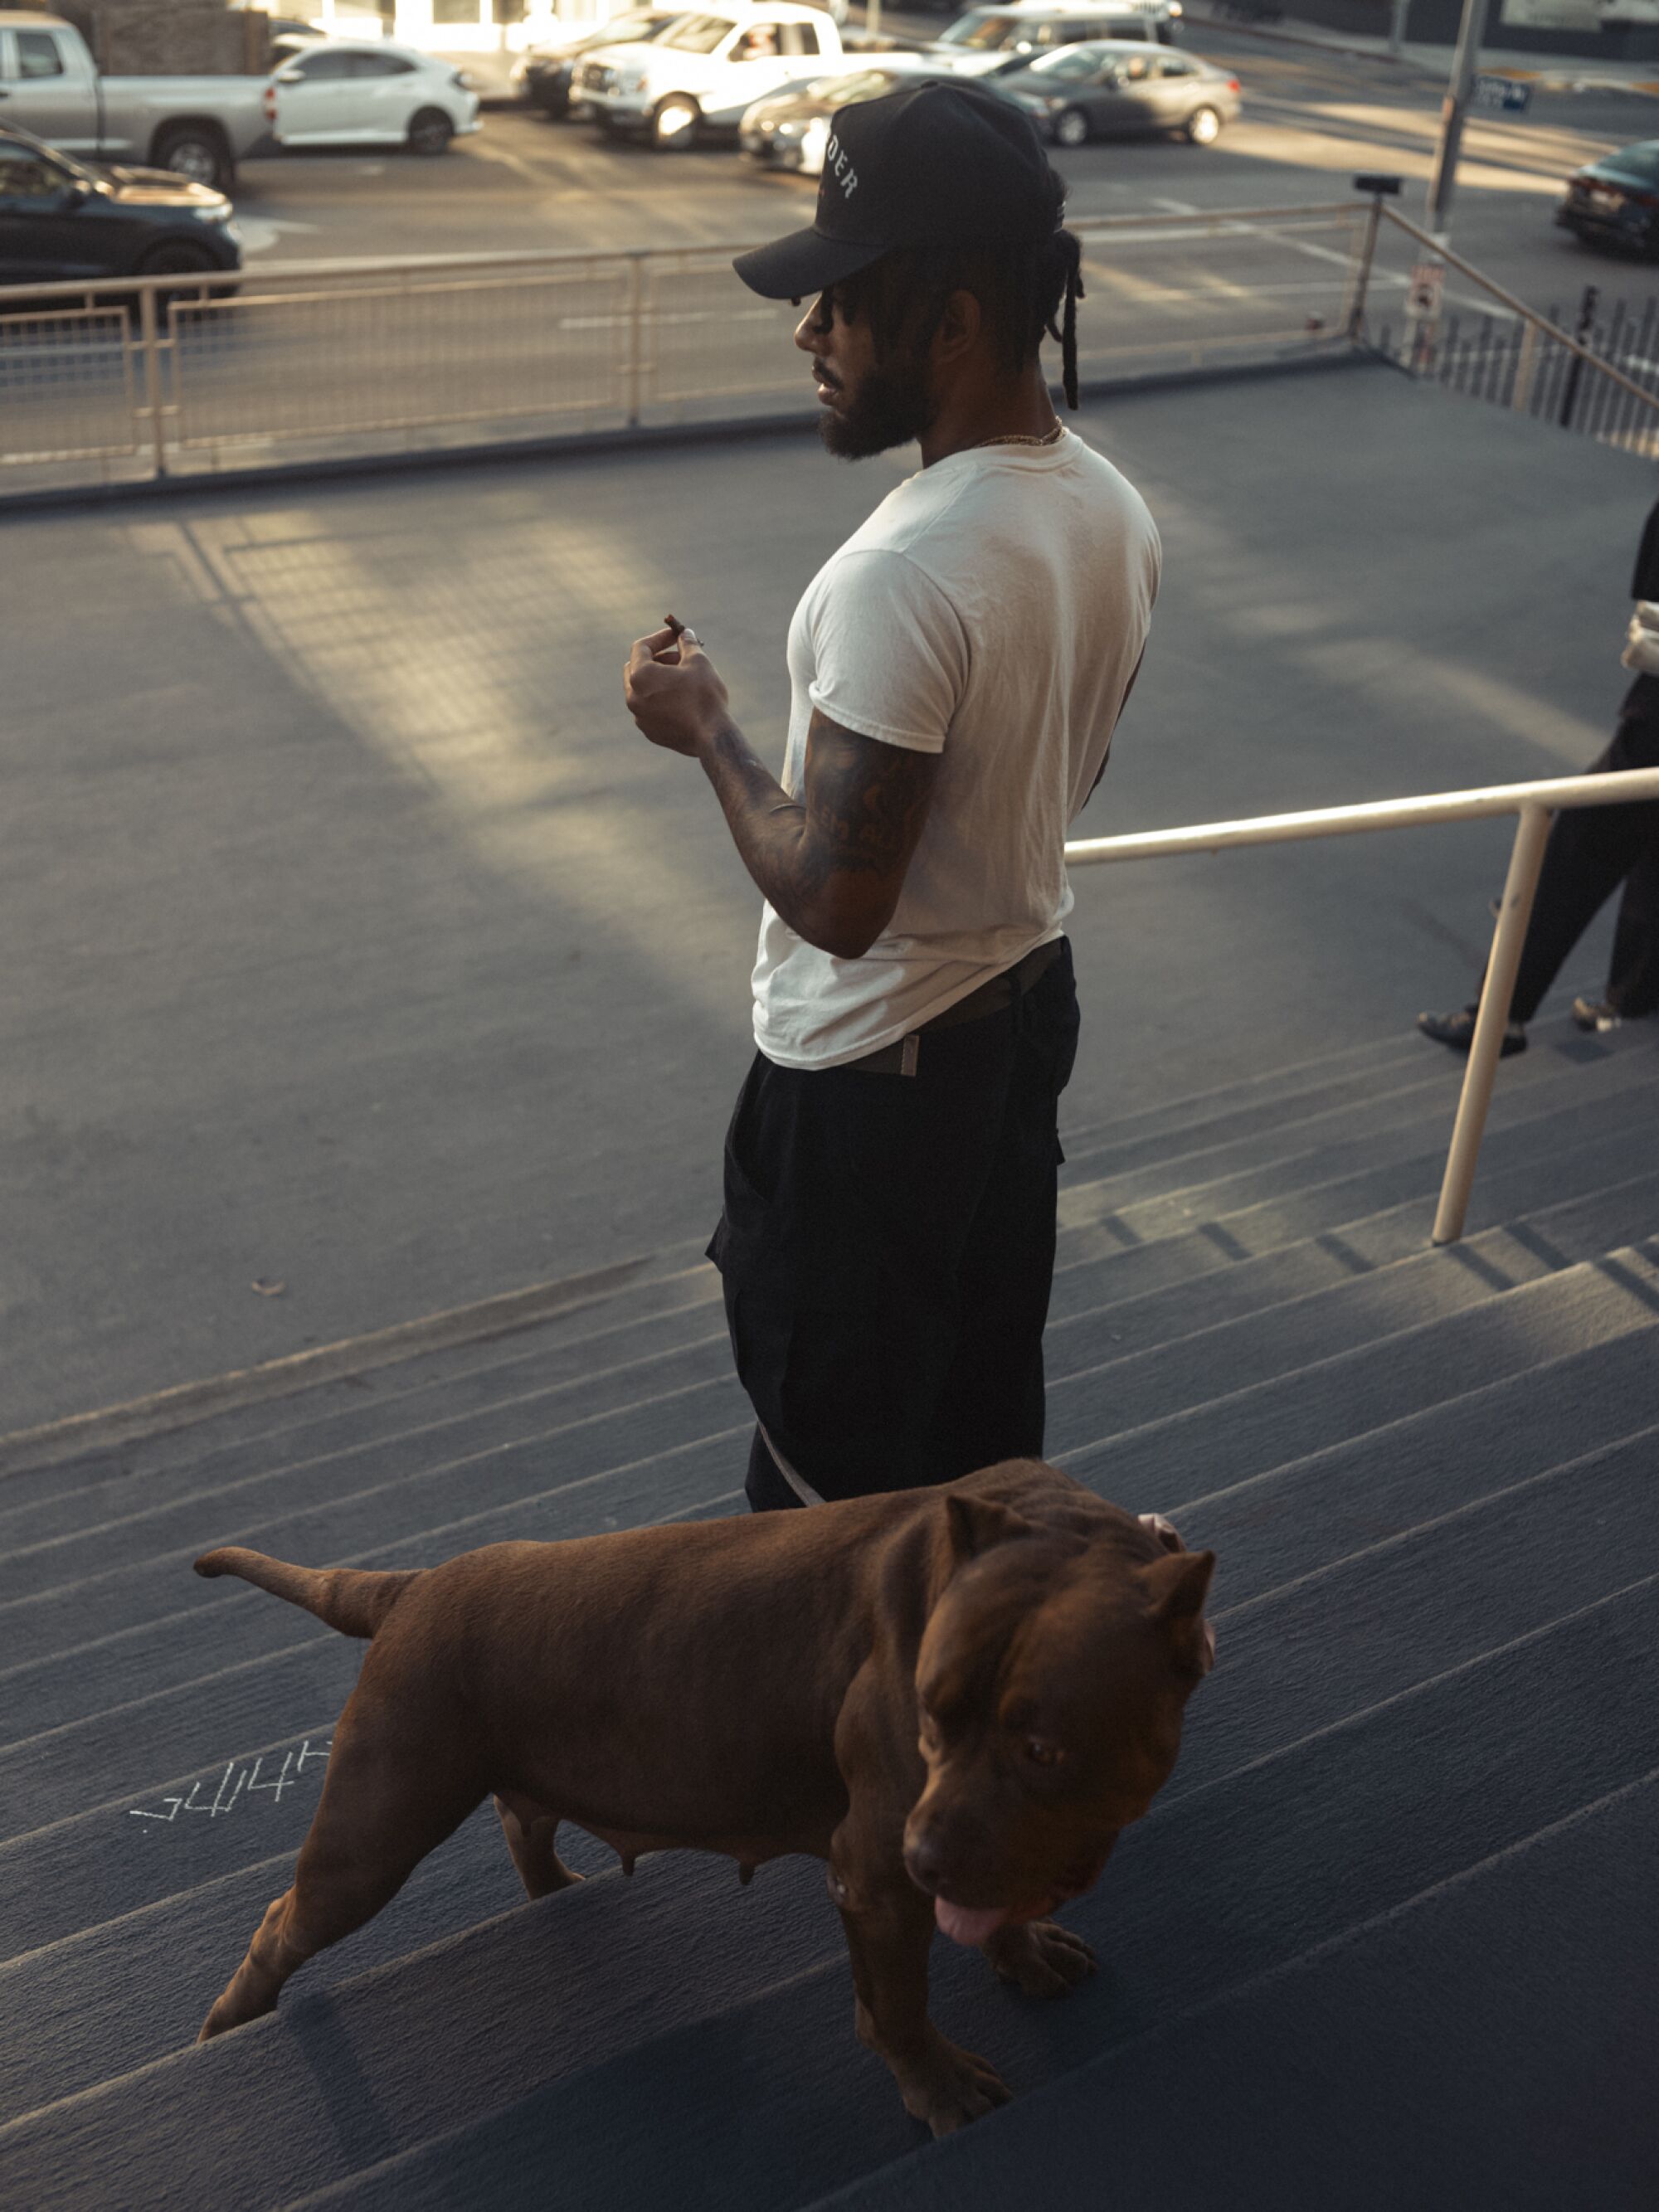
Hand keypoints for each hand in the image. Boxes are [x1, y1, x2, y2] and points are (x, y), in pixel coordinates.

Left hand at [624, 619, 729, 758]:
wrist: (712, 737)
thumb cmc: (704, 696)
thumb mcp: (698, 662)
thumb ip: (687, 644)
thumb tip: (685, 634)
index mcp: (641, 676)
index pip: (641, 647)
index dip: (659, 638)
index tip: (675, 635)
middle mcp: (633, 697)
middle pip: (637, 668)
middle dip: (657, 659)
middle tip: (680, 658)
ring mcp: (640, 717)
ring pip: (642, 690)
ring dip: (659, 680)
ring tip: (684, 680)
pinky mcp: (650, 732)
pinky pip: (650, 709)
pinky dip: (661, 700)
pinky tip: (683, 700)